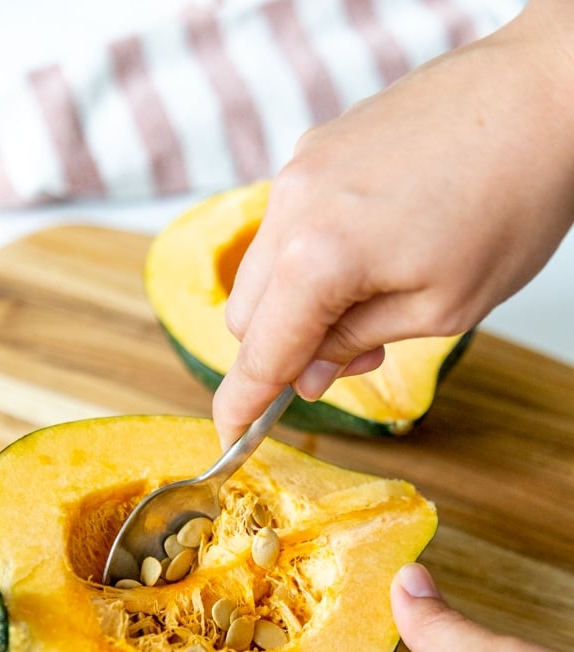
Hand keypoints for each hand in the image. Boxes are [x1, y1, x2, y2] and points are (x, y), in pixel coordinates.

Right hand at [213, 0, 573, 446]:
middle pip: (245, 313)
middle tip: (353, 356)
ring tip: (372, 298)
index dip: (242, 403)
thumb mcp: (440, 308)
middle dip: (285, 350)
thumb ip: (358, 343)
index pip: (260, 352)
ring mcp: (302, 166)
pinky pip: (289, 221)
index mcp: (318, 255)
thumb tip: (309, 372)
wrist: (545, 97)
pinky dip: (311, 254)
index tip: (230, 434)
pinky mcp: (320, 145)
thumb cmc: (513, 201)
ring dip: (298, 302)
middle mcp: (293, 204)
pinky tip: (372, 248)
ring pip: (264, 266)